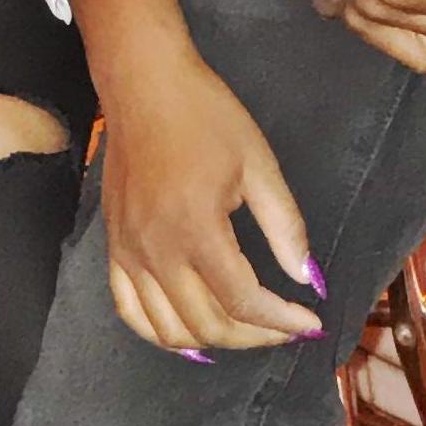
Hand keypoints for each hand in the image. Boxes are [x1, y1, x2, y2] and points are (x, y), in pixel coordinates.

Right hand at [97, 42, 329, 356]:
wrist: (144, 85)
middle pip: (208, 324)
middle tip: (287, 326)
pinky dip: (160, 333)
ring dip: (213, 340)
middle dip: (255, 335)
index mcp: (196, 229)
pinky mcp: (113, 247)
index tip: (312, 322)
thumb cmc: (207, 116)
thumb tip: (308, 278)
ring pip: (168, 329)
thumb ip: (285, 226)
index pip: (243, 301)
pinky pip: (129, 310)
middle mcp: (156, 251)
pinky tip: (189, 336)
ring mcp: (128, 253)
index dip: (282, 321)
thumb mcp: (259, 164)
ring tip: (247, 330)